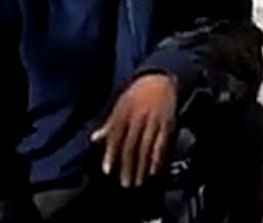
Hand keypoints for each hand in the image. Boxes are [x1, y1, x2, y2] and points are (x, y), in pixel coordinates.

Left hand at [91, 73, 177, 187]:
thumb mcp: (121, 105)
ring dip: (143, 166)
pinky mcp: (169, 122)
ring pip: (147, 146)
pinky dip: (159, 157)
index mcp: (124, 112)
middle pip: (132, 144)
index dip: (112, 153)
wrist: (161, 78)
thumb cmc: (137, 94)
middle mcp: (138, 117)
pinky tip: (155, 169)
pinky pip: (163, 142)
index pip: (116, 135)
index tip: (108, 170)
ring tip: (139, 181)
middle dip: (128, 165)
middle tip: (126, 183)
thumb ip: (110, 124)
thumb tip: (94, 139)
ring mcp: (154, 120)